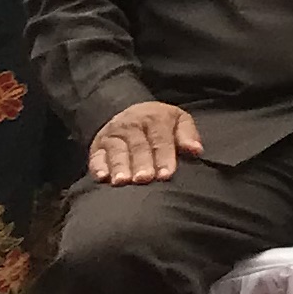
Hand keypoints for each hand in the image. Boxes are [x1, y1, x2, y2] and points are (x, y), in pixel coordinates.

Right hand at [86, 99, 201, 184]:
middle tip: (144, 179)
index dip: (163, 157)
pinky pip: (96, 156)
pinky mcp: (97, 146)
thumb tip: (196, 150)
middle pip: (138, 146)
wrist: (131, 112)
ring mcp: (113, 135)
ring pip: (117, 151)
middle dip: (141, 164)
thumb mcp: (178, 120)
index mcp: (155, 118)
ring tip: (123, 181)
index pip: (160, 140)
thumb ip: (187, 134)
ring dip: (119, 167)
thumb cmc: (160, 122)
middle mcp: (132, 125)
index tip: (165, 175)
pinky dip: (98, 167)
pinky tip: (102, 177)